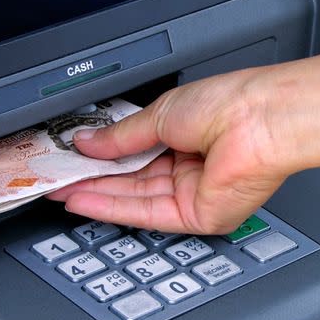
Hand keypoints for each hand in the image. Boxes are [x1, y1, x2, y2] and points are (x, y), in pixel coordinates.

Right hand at [46, 68, 289, 233]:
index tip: (73, 157)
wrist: (261, 120)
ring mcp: (195, 192)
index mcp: (187, 135)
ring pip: (136, 198)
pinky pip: (148, 214)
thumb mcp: (160, 113)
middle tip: (58, 179)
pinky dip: (113, 208)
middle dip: (93, 179)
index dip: (103, 156)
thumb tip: (88, 141)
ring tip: (61, 190)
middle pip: (133, 179)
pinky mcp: (198, 215)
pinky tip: (85, 201)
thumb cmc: (231, 104)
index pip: (137, 152)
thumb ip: (120, 136)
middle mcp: (192, 166)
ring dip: (96, 195)